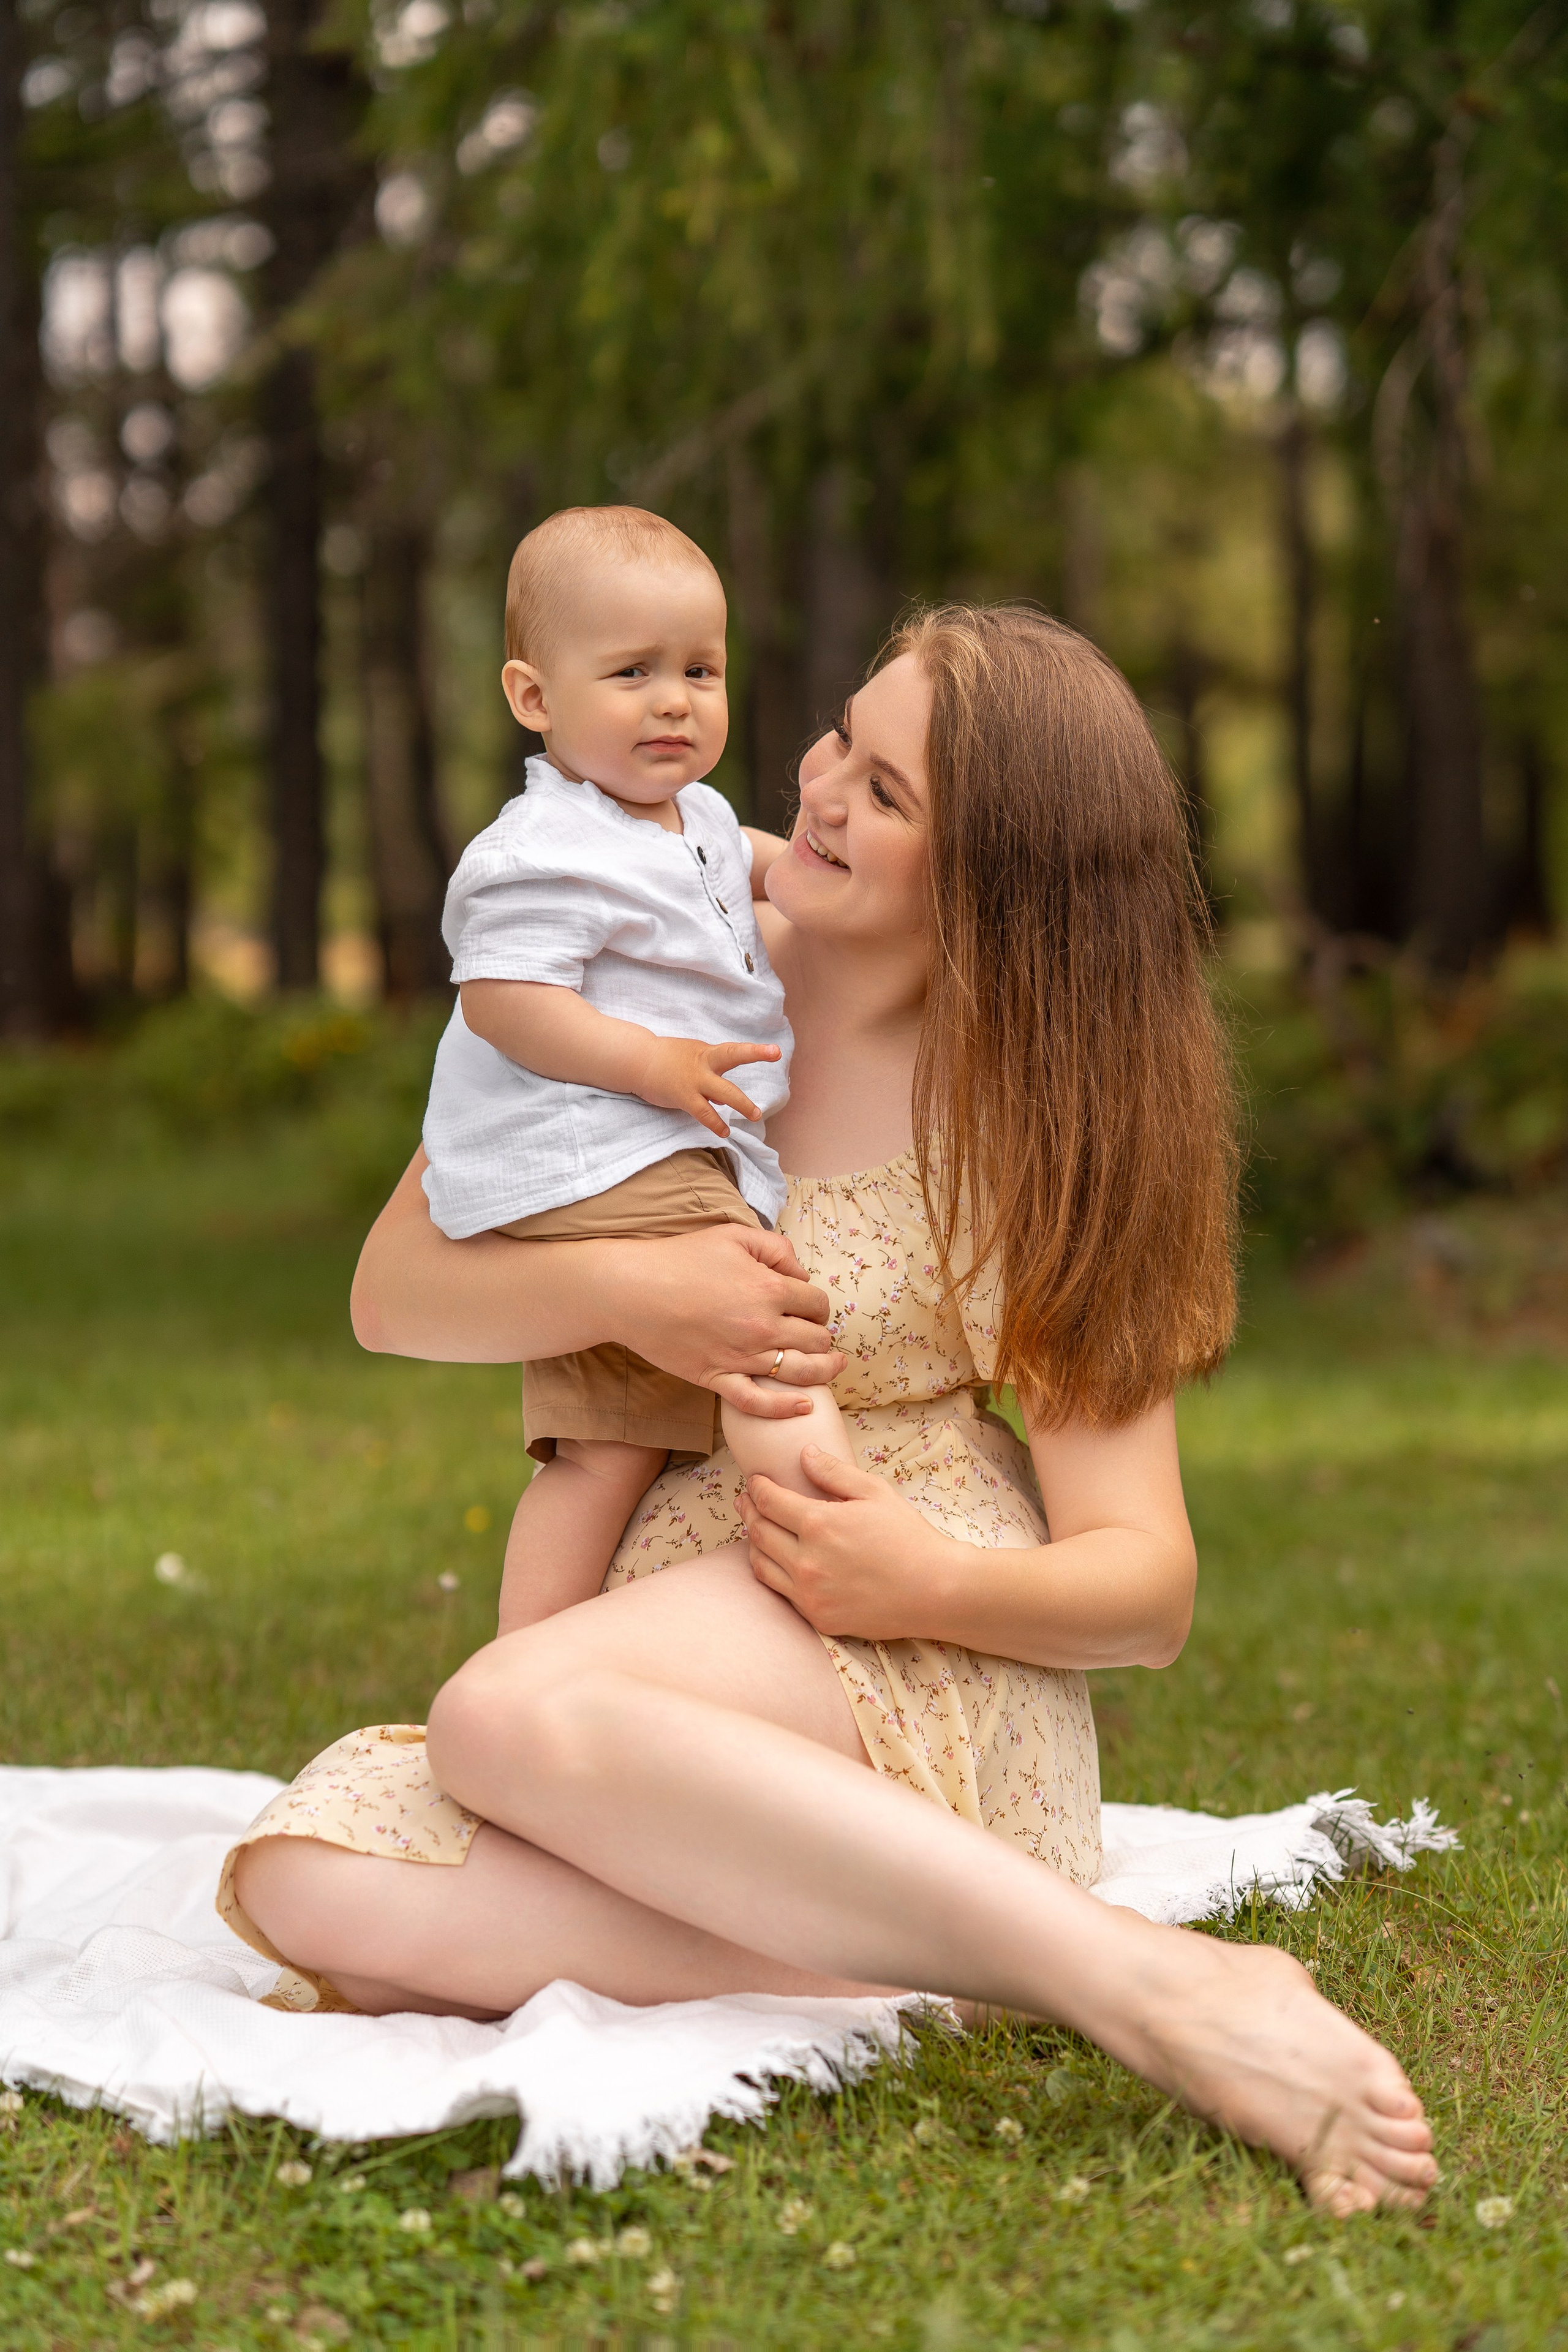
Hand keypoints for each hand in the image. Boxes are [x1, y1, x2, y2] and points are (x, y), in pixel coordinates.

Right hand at [614, 1224, 846, 1405]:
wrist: (631, 1291)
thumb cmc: (681, 1258)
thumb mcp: (734, 1235)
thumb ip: (776, 1248)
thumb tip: (800, 1274)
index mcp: (770, 1289)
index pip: (816, 1303)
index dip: (818, 1305)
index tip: (809, 1306)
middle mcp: (762, 1327)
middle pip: (816, 1340)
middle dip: (822, 1336)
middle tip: (815, 1333)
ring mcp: (741, 1357)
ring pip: (799, 1373)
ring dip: (823, 1371)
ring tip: (833, 1367)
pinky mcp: (717, 1378)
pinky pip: (759, 1402)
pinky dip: (785, 1408)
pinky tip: (804, 1406)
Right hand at [630, 1035, 781, 1138]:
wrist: (637, 1060)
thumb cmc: (665, 1060)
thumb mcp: (690, 1061)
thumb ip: (709, 1077)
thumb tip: (723, 1100)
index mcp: (707, 1053)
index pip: (734, 1050)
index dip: (756, 1050)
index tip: (776, 1051)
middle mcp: (703, 1063)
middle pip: (733, 1056)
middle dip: (755, 1054)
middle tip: (776, 1053)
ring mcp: (694, 1080)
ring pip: (723, 1091)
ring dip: (741, 1103)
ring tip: (756, 1115)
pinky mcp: (683, 1096)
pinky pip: (704, 1113)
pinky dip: (716, 1123)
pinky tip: (725, 1131)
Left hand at [738, 1445, 959, 1635]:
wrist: (936, 1590)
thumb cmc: (909, 1537)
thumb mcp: (875, 1492)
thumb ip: (834, 1472)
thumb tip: (804, 1454)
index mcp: (819, 1525)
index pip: (769, 1502)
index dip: (757, 1488)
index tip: (755, 1482)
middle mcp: (807, 1561)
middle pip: (759, 1533)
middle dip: (748, 1512)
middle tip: (746, 1502)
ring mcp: (810, 1593)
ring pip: (761, 1565)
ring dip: (755, 1544)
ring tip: (758, 1530)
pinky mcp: (818, 1617)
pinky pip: (781, 1593)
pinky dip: (773, 1573)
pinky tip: (779, 1562)